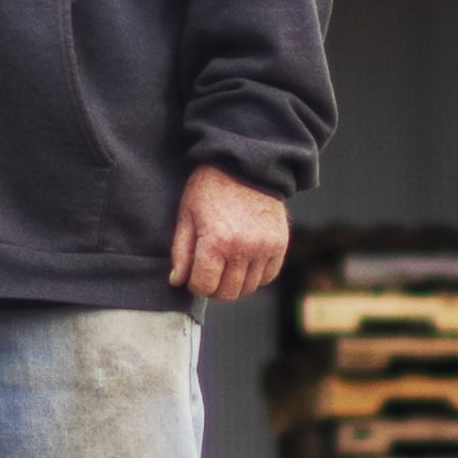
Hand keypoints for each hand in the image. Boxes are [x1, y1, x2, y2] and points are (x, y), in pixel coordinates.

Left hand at [167, 163, 289, 300]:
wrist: (246, 164)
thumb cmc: (210, 188)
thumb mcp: (187, 214)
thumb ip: (181, 251)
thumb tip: (177, 281)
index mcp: (216, 242)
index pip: (204, 286)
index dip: (195, 284)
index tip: (194, 274)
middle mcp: (243, 249)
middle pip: (228, 292)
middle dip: (214, 287)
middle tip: (209, 271)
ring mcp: (265, 248)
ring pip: (249, 288)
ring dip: (235, 282)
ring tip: (226, 263)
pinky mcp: (280, 244)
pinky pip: (268, 276)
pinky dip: (256, 275)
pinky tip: (244, 260)